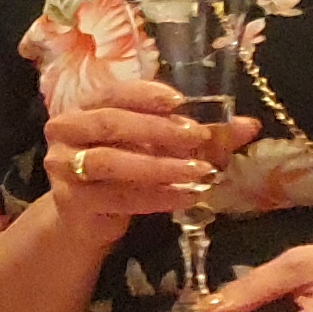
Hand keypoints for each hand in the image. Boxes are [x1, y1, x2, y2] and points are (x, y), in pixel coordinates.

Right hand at [42, 80, 253, 238]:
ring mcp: (63, 166)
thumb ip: (201, 137)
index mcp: (87, 107)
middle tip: (198, 137)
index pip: (114, 92)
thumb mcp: (162, 149)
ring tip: (200, 172)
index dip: (146, 94)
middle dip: (157, 129)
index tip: (181, 101)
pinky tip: (187, 197)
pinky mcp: (70, 200)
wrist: (86, 219)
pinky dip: (155, 197)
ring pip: (109, 161)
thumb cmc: (125, 173)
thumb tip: (249, 125)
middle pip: (109, 122)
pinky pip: (116, 197)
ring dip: (158, 166)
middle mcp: (67, 131)